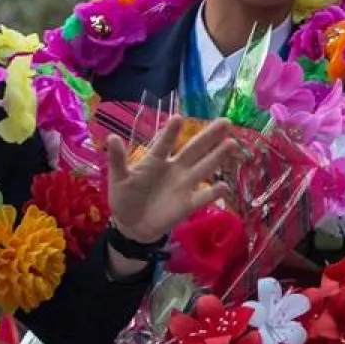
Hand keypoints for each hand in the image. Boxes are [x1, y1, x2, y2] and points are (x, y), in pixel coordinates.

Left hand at [107, 117, 236, 244]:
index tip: (178, 118)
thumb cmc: (125, 197)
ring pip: (204, 168)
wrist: (132, 225)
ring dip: (218, 156)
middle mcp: (175, 168)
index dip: (171, 132)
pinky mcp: (188, 203)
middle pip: (194, 149)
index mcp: (155, 161)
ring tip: (232, 143)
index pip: (164, 144)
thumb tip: (112, 137)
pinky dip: (214, 192)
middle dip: (209, 136)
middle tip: (226, 121)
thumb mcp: (118, 179)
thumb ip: (118, 159)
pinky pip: (204, 196)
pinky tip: (224, 186)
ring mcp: (184, 185)